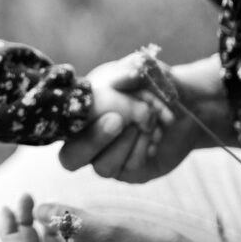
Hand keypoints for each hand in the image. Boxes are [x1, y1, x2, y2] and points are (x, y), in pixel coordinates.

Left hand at [0, 194, 204, 241]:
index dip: (8, 233)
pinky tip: (58, 213)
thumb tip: (40, 209)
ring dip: (35, 227)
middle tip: (23, 197)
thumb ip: (72, 220)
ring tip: (34, 201)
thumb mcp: (109, 230)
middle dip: (21, 225)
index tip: (6, 207)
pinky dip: (54, 231)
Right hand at [64, 55, 228, 182]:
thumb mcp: (141, 70)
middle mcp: (87, 141)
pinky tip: (155, 133)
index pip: (56, 127)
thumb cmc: (152, 83)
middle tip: (118, 120)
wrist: (184, 103)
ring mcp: (108, 159)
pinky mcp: (132, 172)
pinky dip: (142, 148)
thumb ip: (130, 69)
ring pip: (103, 167)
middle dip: (92, 140)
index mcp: (78, 114)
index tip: (92, 104)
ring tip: (147, 122)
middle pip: (70, 159)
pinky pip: (129, 168)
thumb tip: (127, 75)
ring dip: (124, 144)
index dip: (67, 120)